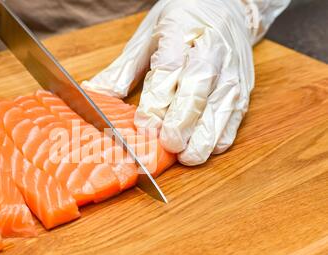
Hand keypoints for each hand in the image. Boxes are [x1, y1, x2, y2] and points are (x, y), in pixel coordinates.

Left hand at [82, 0, 289, 165]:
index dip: (157, 99)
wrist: (226, 7)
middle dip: (182, 120)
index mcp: (180, 32)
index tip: (145, 124)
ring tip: (188, 157)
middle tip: (168, 144)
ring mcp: (230, 69)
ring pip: (221, 105)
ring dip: (205, 135)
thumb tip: (93, 93)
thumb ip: (123, 69)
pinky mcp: (243, 85)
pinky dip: (223, 134)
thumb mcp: (147, 36)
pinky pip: (236, 113)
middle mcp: (209, 50)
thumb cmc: (181, 22)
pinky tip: (208, 149)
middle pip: (197, 89)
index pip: (169, 68)